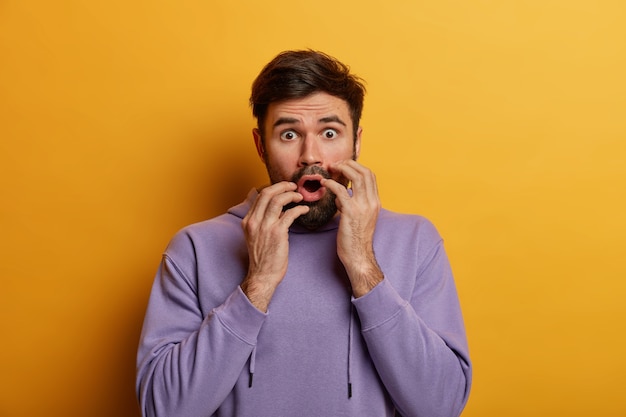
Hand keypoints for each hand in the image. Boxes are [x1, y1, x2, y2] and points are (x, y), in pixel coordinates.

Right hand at [241, 182, 309, 311]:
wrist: (263, 276)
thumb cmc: (262, 258)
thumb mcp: (255, 236)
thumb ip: (261, 221)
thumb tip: (273, 207)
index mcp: (248, 221)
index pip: (260, 196)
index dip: (274, 188)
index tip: (284, 188)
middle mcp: (254, 221)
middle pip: (267, 193)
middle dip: (282, 186)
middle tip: (293, 186)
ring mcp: (265, 227)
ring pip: (278, 200)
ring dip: (291, 195)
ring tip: (300, 197)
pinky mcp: (277, 233)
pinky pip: (290, 214)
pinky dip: (299, 209)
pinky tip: (305, 210)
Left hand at [322, 160, 383, 296]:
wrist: (358, 256)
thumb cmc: (355, 239)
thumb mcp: (358, 218)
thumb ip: (351, 204)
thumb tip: (340, 196)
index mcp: (375, 203)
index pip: (371, 175)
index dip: (357, 167)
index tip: (344, 166)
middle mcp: (372, 202)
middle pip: (365, 172)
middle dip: (350, 164)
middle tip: (336, 165)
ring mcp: (363, 206)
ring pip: (356, 176)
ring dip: (342, 169)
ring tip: (330, 169)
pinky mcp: (351, 212)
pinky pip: (341, 190)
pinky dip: (331, 183)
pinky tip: (324, 183)